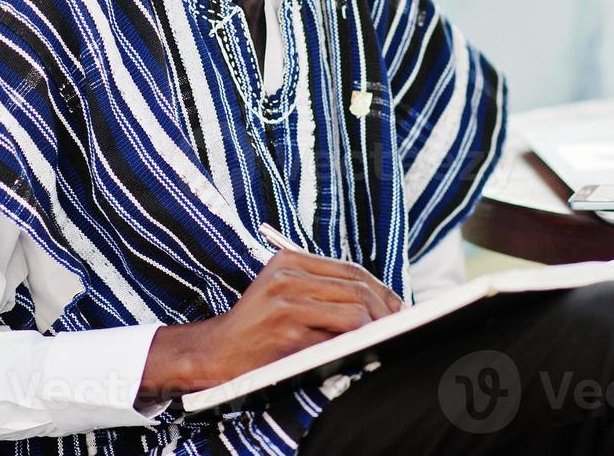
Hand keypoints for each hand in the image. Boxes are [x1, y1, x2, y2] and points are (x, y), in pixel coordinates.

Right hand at [135, 247, 402, 406]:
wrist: (215, 352)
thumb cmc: (255, 327)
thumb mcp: (282, 293)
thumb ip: (319, 290)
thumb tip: (374, 301)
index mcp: (289, 261)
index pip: (349, 269)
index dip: (379, 287)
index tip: (397, 304)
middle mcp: (288, 276)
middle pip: (356, 286)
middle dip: (384, 307)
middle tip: (399, 323)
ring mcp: (287, 302)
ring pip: (352, 309)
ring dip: (375, 325)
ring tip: (384, 336)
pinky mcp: (288, 330)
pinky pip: (337, 334)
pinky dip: (356, 340)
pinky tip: (361, 347)